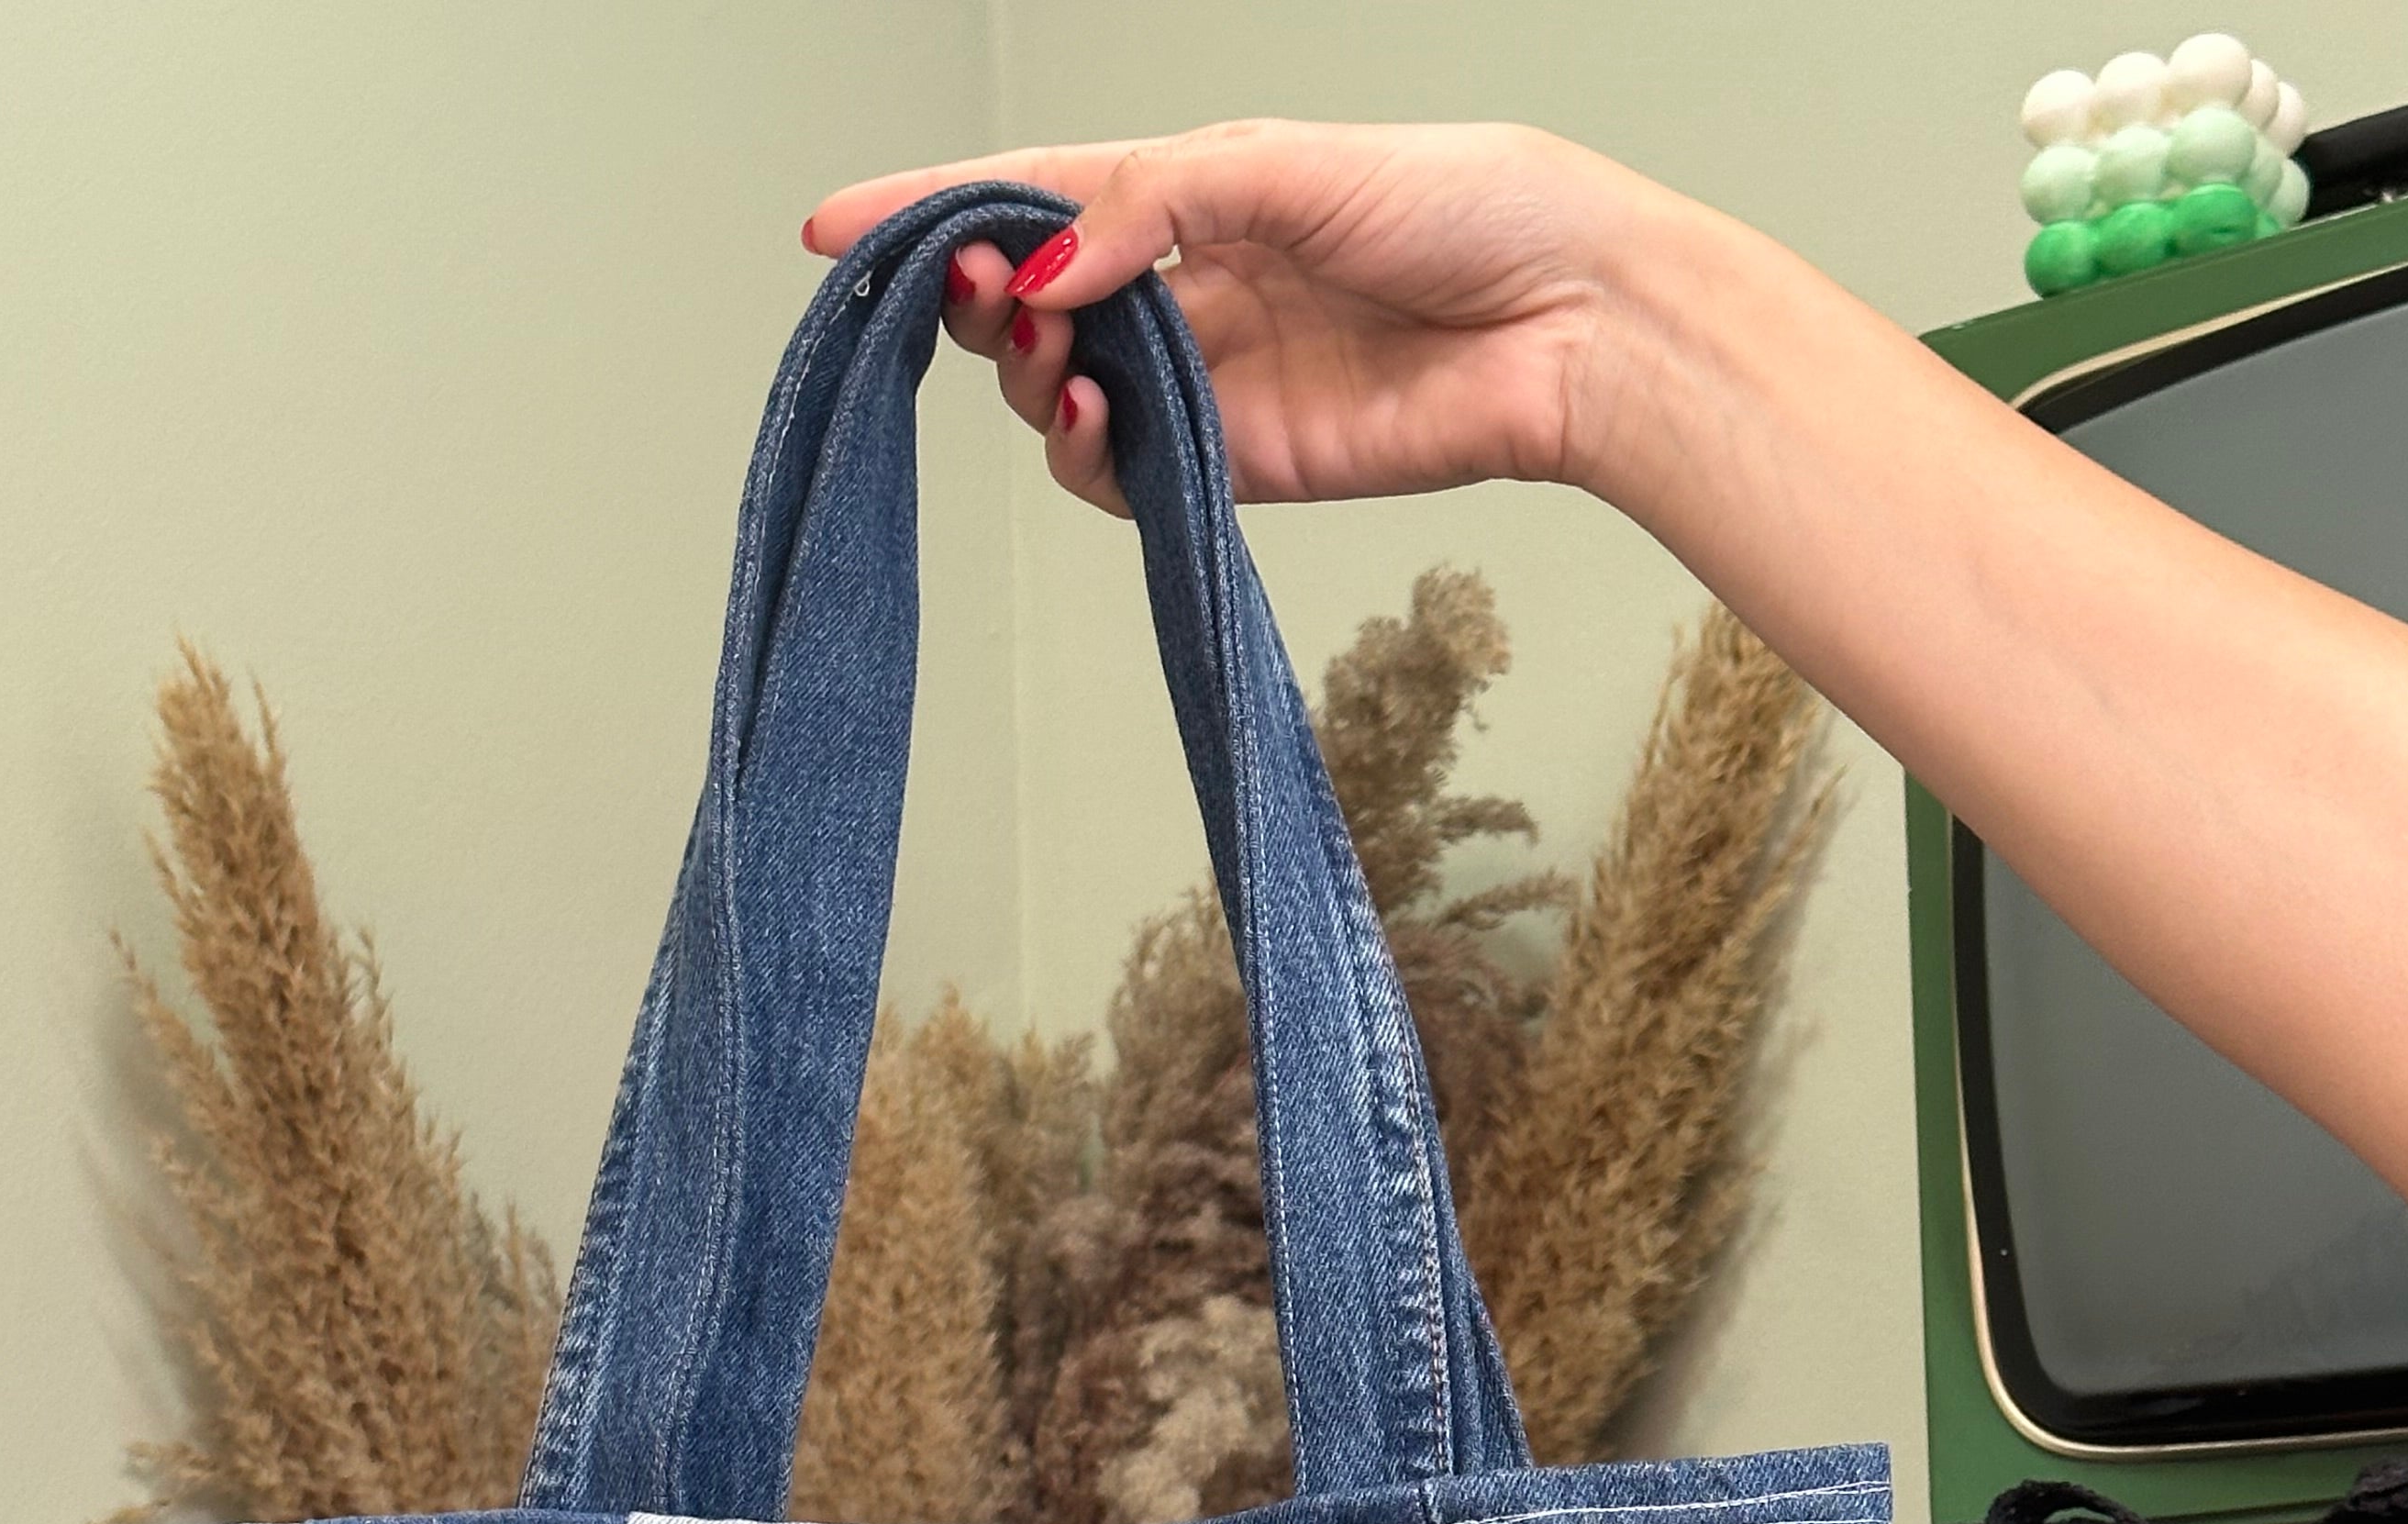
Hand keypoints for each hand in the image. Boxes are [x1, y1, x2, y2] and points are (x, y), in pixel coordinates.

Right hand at [801, 119, 1665, 517]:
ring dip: (1029, 379)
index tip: (837, 229)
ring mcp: (1209, 384)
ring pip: (1064, 396)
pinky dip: (1089, 453)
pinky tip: (1095, 421)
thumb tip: (1050, 262)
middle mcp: (1189, 288)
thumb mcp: (1287, 163)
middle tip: (971, 289)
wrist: (1569, 320)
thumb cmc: (1467, 205)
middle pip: (1032, 302)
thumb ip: (1156, 202)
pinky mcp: (1239, 469)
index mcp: (1195, 192)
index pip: (1038, 194)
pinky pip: (1125, 476)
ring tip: (1045, 352)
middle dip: (978, 296)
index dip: (934, 212)